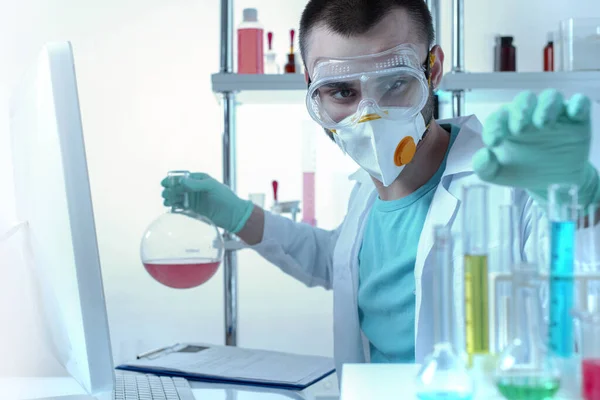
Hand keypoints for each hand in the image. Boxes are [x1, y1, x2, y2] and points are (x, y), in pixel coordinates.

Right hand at [161, 172, 254, 232]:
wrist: (233, 214)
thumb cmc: (225, 197)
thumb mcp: (211, 186)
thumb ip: (196, 184)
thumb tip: (181, 182)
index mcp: (200, 179)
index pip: (183, 178)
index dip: (173, 180)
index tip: (165, 183)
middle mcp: (196, 189)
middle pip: (178, 188)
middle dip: (170, 190)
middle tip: (166, 194)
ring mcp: (195, 199)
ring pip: (178, 198)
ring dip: (171, 199)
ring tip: (167, 202)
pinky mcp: (195, 210)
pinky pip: (182, 207)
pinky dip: (175, 207)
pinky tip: (170, 208)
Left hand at [472, 89, 599, 205]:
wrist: (551, 183)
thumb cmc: (521, 171)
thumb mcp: (498, 174)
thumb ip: (484, 168)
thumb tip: (482, 155)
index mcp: (506, 124)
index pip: (498, 117)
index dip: (494, 127)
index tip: (493, 143)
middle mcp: (529, 115)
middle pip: (525, 100)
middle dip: (520, 111)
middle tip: (518, 129)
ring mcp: (554, 115)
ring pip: (551, 97)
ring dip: (546, 106)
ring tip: (542, 124)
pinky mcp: (576, 120)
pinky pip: (579, 103)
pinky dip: (578, 104)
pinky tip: (574, 113)